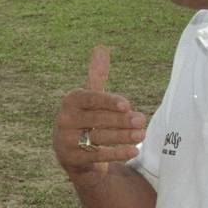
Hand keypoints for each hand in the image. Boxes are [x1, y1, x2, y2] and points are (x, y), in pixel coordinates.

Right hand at [53, 46, 147, 178]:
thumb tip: (101, 47)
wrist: (71, 152)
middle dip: (121, 120)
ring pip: (98, 138)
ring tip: (142, 135)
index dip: (108, 101)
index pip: (91, 99)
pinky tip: (133, 151)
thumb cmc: (86, 119)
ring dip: (122, 136)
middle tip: (142, 120)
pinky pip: (97, 156)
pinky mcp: (72, 159)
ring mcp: (66, 140)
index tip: (127, 105)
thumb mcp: (89, 97)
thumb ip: (96, 75)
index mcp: (71, 101)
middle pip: (97, 119)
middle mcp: (65, 119)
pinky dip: (116, 154)